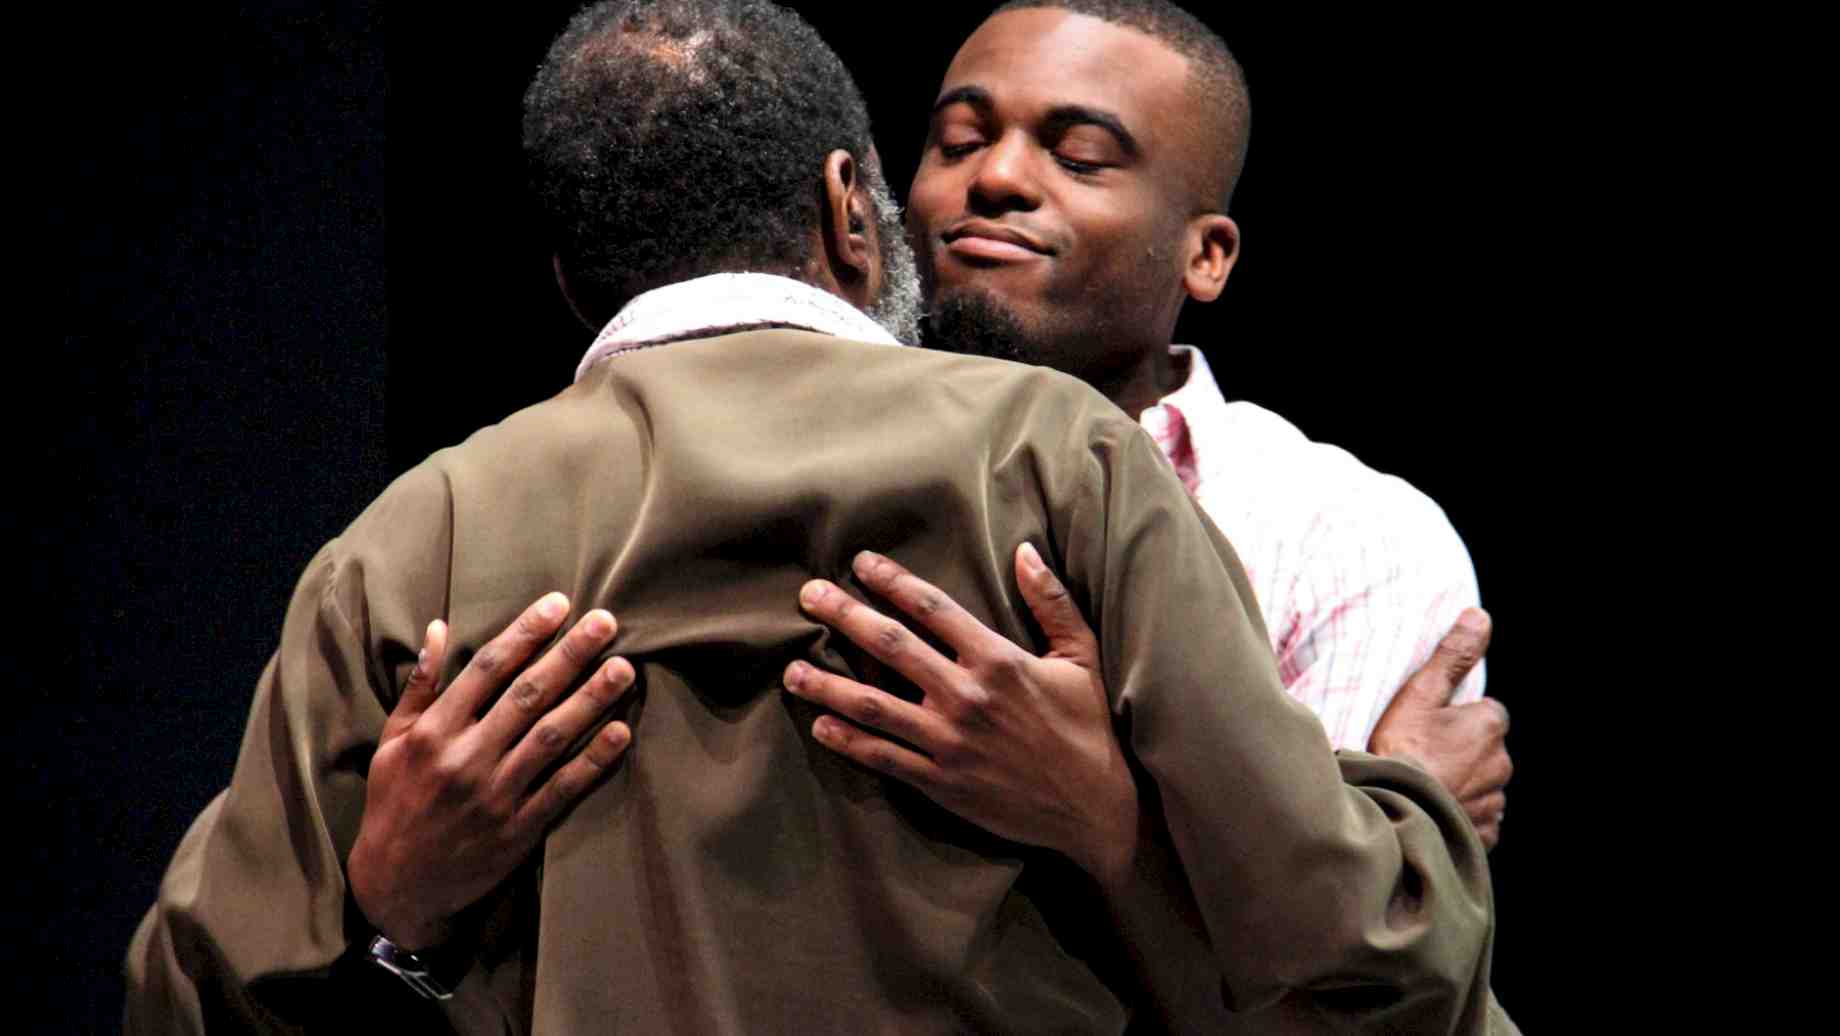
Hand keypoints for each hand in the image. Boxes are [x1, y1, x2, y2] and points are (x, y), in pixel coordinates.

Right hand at [347, 593, 635, 949]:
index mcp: (434, 731)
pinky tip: (621, 732)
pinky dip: (593, 760)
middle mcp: (465, 757)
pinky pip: (563, 788)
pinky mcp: (518, 829)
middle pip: (527, 695)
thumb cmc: (394, 803)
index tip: (560, 604)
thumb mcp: (392, 742)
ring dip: (591, 700)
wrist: (396, 885)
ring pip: (551, 736)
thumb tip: (440, 627)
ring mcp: (495, 794)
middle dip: (569, 655)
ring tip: (624, 668)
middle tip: (607, 622)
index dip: (526, 632)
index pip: (488, 668)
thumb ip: (420, 685)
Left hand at [784, 545, 1139, 890]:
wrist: (1095, 809)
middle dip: (844, 616)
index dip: (892, 581)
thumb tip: (1025, 551)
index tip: (860, 563)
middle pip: (891, 646)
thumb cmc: (1089, 728)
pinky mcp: (942, 781)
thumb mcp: (1081, 657)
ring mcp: (950, 741)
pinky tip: (820, 725)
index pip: (932, 608)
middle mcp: (967, 696)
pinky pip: (884, 757)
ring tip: (791, 670)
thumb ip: (1052, 602)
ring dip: (828, 685)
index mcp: (998, 659)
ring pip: (874, 704)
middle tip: (808, 596)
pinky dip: (848, 741)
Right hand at [1368, 608, 1509, 848]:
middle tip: (1421, 754)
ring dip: (1461, 783)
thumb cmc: (1400, 749)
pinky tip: (1431, 808)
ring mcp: (1492, 802)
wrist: (1390, 811)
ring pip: (1481, 784)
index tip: (1428, 726)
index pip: (1486, 713)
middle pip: (1485, 749)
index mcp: (1489, 726)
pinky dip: (1460, 813)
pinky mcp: (1483, 834)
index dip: (1458, 718)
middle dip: (1461, 751)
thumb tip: (1480, 616)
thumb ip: (1453, 655)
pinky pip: (1477, 819)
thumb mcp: (1420, 693)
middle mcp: (1500, 765)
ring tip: (1422, 783)